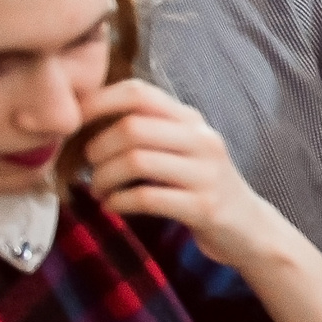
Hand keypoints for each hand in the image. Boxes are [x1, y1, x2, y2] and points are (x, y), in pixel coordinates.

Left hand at [80, 80, 287, 266]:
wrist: (248, 228)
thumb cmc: (199, 185)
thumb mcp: (179, 148)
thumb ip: (146, 129)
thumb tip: (82, 119)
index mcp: (192, 120)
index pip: (139, 93)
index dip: (97, 102)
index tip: (73, 123)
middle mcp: (203, 140)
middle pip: (132, 128)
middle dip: (97, 149)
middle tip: (88, 168)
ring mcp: (207, 174)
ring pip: (136, 161)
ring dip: (104, 179)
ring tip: (98, 191)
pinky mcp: (205, 207)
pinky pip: (147, 197)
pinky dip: (118, 202)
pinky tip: (113, 206)